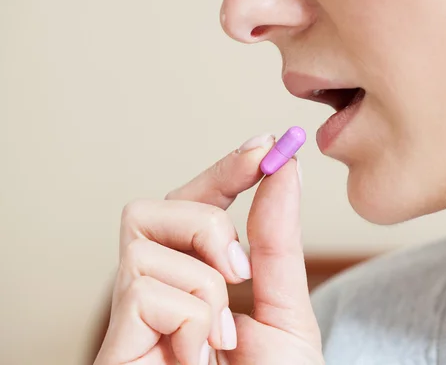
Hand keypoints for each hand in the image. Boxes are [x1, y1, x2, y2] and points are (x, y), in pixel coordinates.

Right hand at [94, 134, 323, 364]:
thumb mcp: (285, 310)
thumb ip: (278, 246)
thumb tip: (284, 172)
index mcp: (192, 285)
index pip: (192, 208)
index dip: (223, 172)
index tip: (264, 147)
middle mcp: (156, 293)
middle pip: (153, 208)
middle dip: (206, 222)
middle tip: (242, 269)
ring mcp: (131, 319)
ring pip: (143, 241)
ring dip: (204, 283)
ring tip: (222, 334)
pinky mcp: (114, 345)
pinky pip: (143, 289)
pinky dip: (191, 320)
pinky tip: (196, 356)